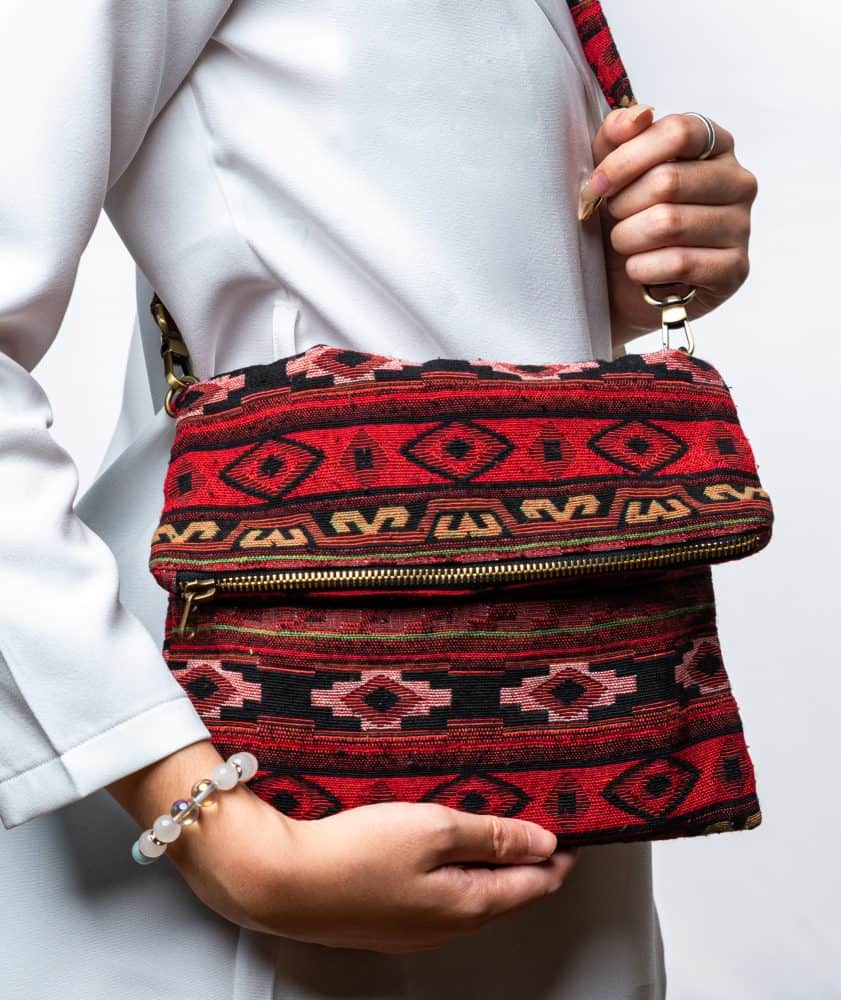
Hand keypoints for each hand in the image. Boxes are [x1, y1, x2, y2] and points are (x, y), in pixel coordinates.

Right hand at [108, 741, 578, 953]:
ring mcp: (411, 927)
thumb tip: (545, 842)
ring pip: (469, 895)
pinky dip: (454, 871)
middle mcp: (444, 926)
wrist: (281, 880)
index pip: (532, 885)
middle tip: (541, 827)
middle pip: (503, 894)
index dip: (557, 857)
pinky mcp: (384, 918)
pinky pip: (437, 896)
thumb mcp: (433, 829)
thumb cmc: (356, 854)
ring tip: (498, 832)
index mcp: (467, 905)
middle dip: (526, 862)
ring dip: (489, 865)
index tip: (575, 832)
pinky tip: (443, 850)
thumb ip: (490, 835)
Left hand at [579, 105, 758, 347]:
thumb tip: (638, 115)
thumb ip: (616, 136)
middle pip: (668, 180)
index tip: (598, 184)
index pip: (677, 132)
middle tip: (612, 220)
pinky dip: (643, 268)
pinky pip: (679, 262)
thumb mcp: (612, 173)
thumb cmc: (624, 221)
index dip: (627, 158)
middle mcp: (737, 181)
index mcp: (714, 145)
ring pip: (669, 223)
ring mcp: (741, 226)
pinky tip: (638, 270)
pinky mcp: (734, 269)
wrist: (623, 286)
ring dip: (628, 238)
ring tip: (624, 245)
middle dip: (622, 205)